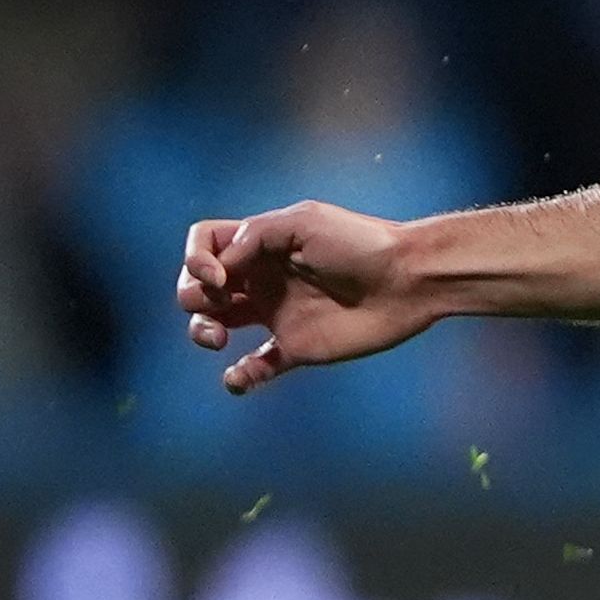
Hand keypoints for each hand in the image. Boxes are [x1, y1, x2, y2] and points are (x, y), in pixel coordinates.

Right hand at [175, 201, 428, 392]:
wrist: (407, 280)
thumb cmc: (360, 243)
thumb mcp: (304, 221)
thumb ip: (255, 236)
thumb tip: (218, 269)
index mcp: (260, 245)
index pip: (204, 245)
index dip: (195, 259)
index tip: (219, 275)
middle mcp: (262, 279)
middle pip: (199, 288)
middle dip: (191, 297)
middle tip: (220, 302)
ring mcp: (277, 314)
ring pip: (216, 325)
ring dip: (201, 332)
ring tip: (218, 339)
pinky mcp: (296, 348)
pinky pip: (256, 367)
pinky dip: (239, 377)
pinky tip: (239, 378)